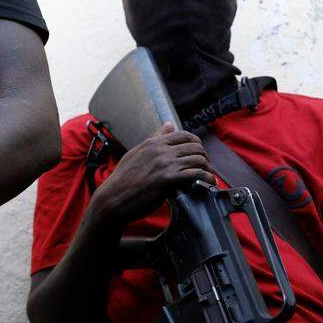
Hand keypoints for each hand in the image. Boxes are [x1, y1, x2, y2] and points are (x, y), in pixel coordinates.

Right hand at [90, 123, 213, 229]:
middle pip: (195, 147)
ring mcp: (165, 164)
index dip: (196, 143)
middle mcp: (160, 150)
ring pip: (198, 159)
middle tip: (205, 166)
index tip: (198, 152)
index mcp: (153, 142)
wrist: (114, 197)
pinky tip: (207, 183)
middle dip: (204, 156)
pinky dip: (206, 178)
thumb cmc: (123, 178)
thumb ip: (155, 138)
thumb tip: (169, 124)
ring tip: (207, 175)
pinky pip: (196, 174)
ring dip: (207, 168)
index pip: (184, 135)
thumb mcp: (136, 152)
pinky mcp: (168, 179)